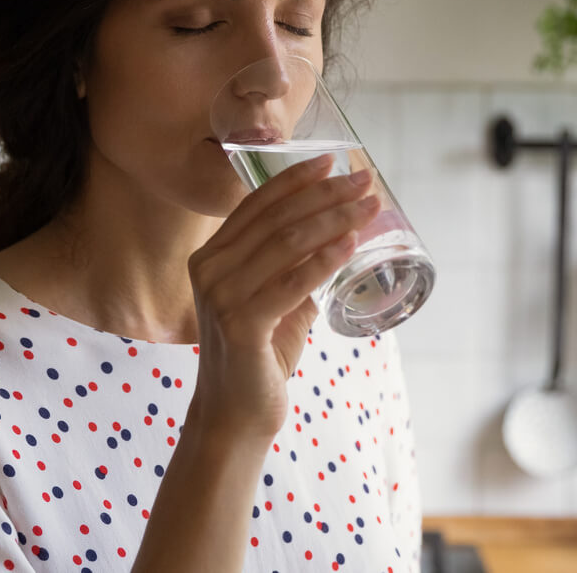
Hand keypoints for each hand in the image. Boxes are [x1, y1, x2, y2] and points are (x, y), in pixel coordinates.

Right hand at [186, 154, 378, 443]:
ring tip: (368, 207)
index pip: (256, 204)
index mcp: (211, 257)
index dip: (295, 179)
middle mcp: (208, 269)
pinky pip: (291, 282)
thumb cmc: (258, 358)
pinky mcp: (240, 324)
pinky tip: (350, 244)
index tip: (332, 160)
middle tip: (363, 180)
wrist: (237, 416)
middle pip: (276, 218)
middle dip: (325, 194)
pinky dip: (324, 260)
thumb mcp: (276, 302)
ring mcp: (220, 296)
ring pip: (286, 243)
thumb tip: (338, 238)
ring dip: (333, 220)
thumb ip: (296, 270)